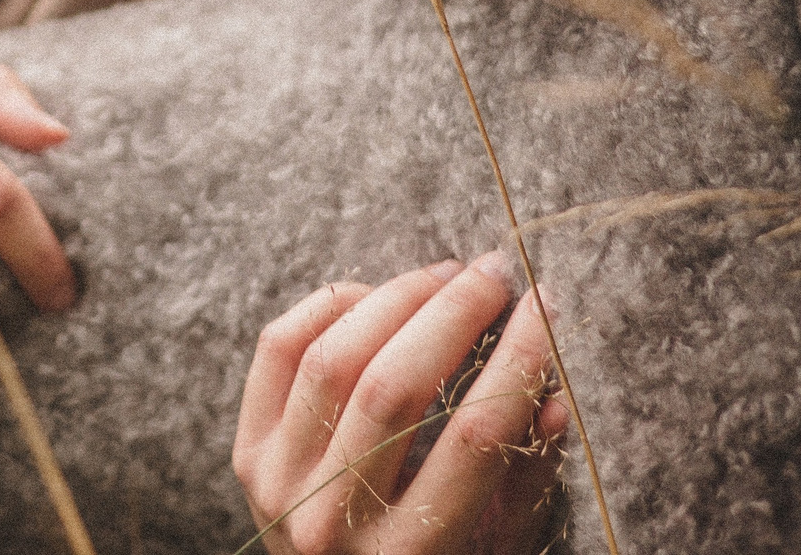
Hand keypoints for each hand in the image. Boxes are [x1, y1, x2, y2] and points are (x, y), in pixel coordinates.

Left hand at [234, 254, 568, 554]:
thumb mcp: (493, 544)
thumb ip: (524, 475)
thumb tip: (553, 396)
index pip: (475, 437)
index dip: (518, 359)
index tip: (545, 303)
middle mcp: (334, 522)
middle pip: (396, 386)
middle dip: (454, 312)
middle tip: (494, 272)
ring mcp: (279, 484)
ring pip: (336, 358)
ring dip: (397, 298)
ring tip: (444, 276)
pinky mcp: (247, 452)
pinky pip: (279, 349)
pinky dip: (330, 308)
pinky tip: (375, 297)